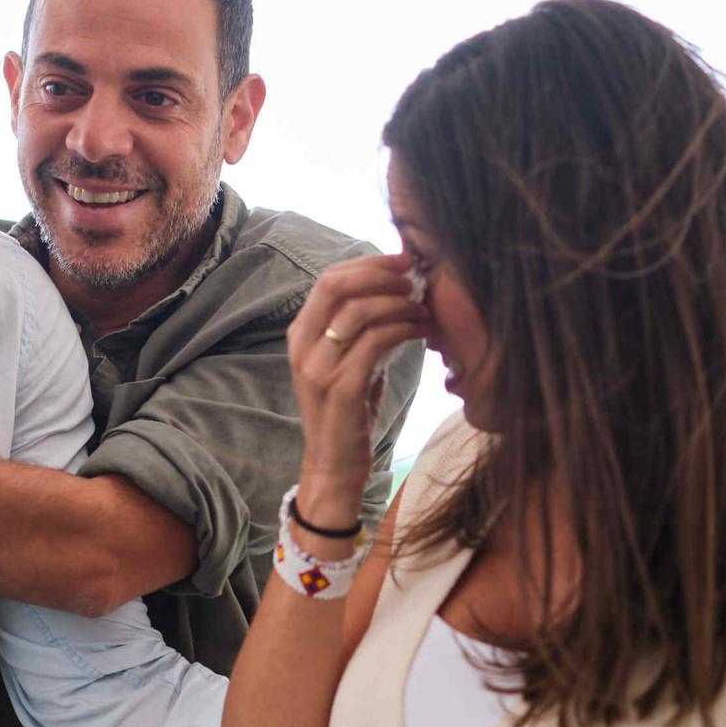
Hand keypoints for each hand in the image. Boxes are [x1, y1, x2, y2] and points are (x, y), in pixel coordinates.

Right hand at [285, 253, 428, 529]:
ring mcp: (318, 368)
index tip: (403, 261)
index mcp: (301, 334)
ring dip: (398, 302)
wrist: (334, 465)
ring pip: (358, 311)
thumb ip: (362, 328)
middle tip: (415, 276)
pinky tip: (422, 330)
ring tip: (424, 308)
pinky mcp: (340, 388)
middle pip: (336, 285)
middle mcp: (302, 346)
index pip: (329, 279)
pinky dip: (403, 329)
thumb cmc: (348, 411)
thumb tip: (398, 288)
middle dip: (380, 274)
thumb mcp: (349, 361)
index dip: (368, 264)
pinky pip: (374, 342)